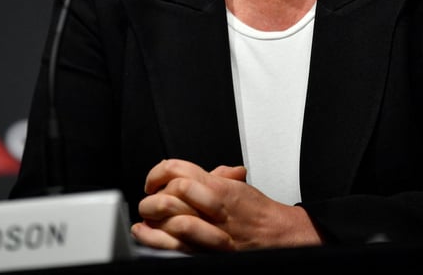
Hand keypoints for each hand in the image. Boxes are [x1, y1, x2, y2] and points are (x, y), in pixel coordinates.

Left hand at [130, 158, 321, 251]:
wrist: (278, 235)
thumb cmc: (257, 211)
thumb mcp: (236, 184)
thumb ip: (212, 175)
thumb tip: (183, 173)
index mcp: (219, 186)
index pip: (179, 170)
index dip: (158, 173)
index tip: (153, 181)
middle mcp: (214, 207)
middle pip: (172, 194)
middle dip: (153, 198)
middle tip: (149, 200)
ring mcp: (211, 231)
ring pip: (172, 220)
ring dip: (153, 219)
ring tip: (146, 217)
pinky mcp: (208, 252)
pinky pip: (176, 246)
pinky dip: (155, 240)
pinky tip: (145, 234)